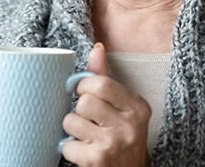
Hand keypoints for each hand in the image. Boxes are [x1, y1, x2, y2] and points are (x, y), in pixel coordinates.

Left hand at [61, 43, 150, 166]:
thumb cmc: (122, 138)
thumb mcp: (123, 109)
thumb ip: (106, 78)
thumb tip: (97, 48)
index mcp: (138, 107)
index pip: (100, 83)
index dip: (84, 87)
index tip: (83, 93)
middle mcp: (130, 125)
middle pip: (84, 102)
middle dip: (79, 111)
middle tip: (87, 119)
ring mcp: (114, 143)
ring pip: (71, 121)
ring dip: (72, 131)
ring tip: (85, 136)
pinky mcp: (98, 160)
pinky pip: (66, 146)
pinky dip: (70, 150)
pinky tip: (83, 152)